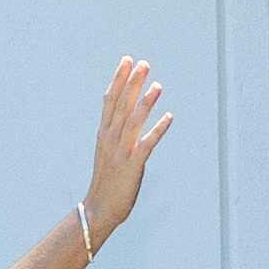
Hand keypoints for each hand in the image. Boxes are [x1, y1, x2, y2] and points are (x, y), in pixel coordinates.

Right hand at [78, 55, 170, 245]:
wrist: (99, 208)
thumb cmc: (106, 180)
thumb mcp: (107, 151)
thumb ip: (114, 132)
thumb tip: (123, 116)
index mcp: (104, 134)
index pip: (110, 100)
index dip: (119, 79)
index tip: (127, 60)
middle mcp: (110, 139)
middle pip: (122, 105)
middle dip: (132, 83)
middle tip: (143, 63)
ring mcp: (121, 151)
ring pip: (133, 121)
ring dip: (145, 102)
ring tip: (157, 85)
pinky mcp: (132, 165)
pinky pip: (147, 144)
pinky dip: (158, 129)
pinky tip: (169, 116)